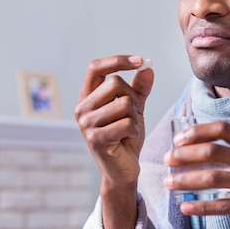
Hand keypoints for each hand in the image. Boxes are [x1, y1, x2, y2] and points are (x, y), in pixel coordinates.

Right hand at [75, 55, 153, 193]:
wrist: (123, 168)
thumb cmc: (125, 137)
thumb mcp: (134, 109)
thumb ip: (139, 89)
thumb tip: (147, 67)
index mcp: (88, 97)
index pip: (96, 68)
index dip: (117, 61)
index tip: (140, 60)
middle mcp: (82, 108)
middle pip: (115, 83)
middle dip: (132, 98)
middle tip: (131, 115)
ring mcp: (86, 124)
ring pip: (124, 104)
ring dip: (134, 117)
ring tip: (128, 129)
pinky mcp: (96, 139)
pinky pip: (127, 123)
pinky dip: (135, 131)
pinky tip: (127, 139)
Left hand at [163, 121, 229, 228]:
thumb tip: (189, 145)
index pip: (222, 129)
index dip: (197, 132)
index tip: (177, 140)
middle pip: (215, 152)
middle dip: (185, 156)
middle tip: (166, 161)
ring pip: (216, 179)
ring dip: (187, 181)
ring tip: (168, 184)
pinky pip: (226, 206)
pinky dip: (202, 207)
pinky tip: (185, 208)